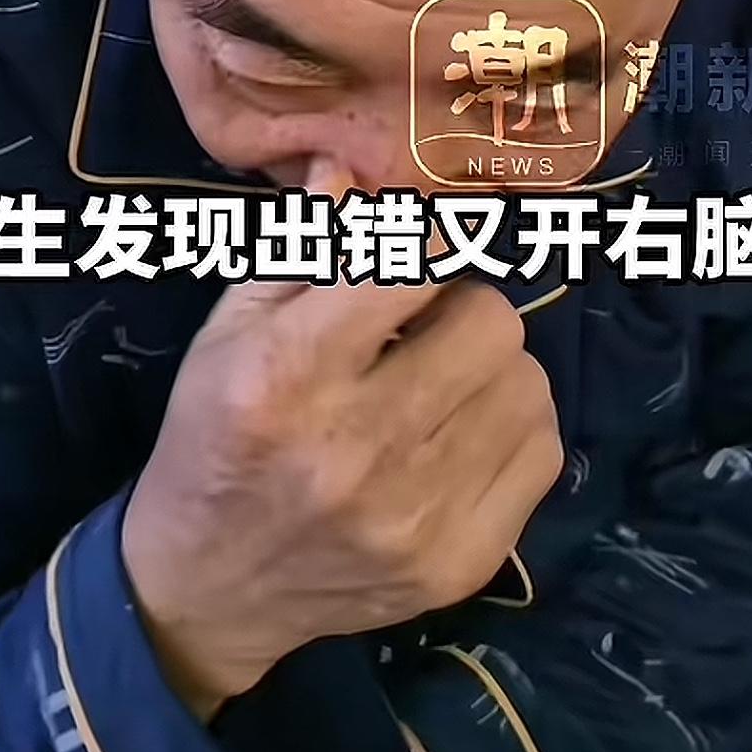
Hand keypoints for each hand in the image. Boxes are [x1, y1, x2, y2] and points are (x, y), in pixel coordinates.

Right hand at [122, 173, 562, 715]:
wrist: (208, 586)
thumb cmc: (216, 433)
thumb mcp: (230, 329)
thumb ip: (302, 246)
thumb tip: (353, 165)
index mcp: (287, 372)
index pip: (410, 265)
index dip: (422, 247)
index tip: (410, 262)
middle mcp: (355, 445)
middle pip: (490, 320)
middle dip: (463, 305)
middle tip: (430, 326)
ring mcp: (413, 515)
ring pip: (527, 383)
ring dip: (492, 367)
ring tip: (445, 382)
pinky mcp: (456, 564)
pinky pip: (543, 453)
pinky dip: (513, 428)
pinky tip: (464, 434)